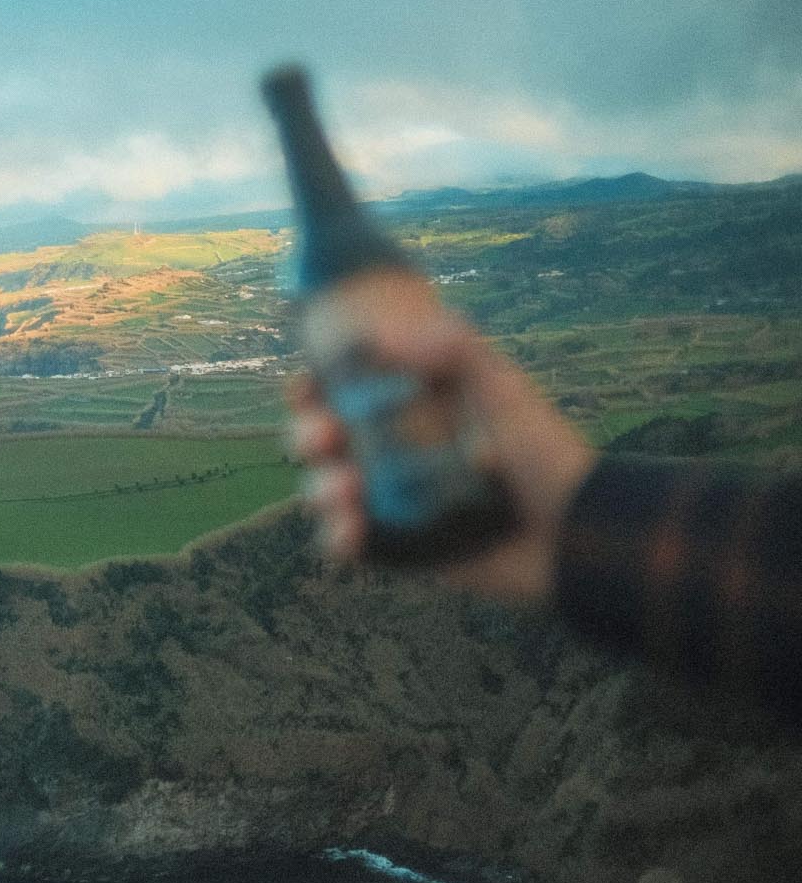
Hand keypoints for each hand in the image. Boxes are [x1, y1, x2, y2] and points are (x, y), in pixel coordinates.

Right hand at [285, 307, 596, 606]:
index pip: (340, 395)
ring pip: (326, 493)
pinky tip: (347, 529)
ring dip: (318, 487)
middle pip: (322, 443)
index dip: (310, 391)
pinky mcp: (401, 548)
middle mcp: (391, 456)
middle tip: (322, 436)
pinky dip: (336, 538)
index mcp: (407, 412)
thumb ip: (450, 345)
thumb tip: (379, 334)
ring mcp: (392, 503)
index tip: (305, 387)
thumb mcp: (500, 383)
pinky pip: (351, 546)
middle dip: (306, 435)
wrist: (577, 526)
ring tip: (343, 487)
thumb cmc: (542, 449)